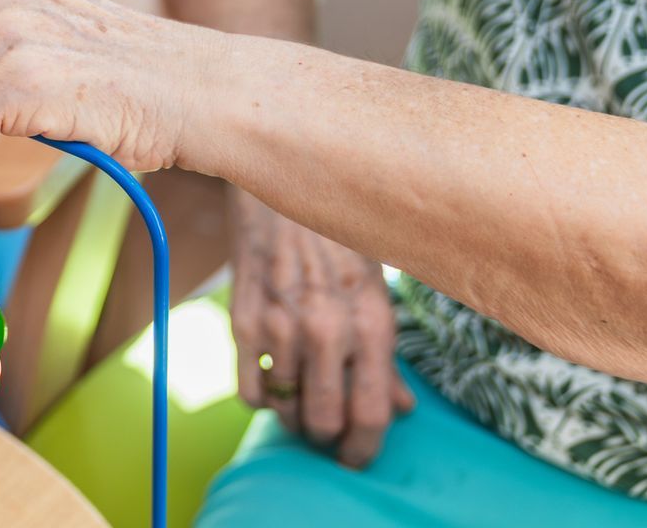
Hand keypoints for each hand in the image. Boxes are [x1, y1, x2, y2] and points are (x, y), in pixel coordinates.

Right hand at [230, 189, 412, 467]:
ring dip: (293, 415)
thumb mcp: (373, 291)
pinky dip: (261, 397)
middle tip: (326, 430)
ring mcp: (281, 326)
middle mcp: (327, 329)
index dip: (364, 450)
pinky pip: (250, 390)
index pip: (372, 414)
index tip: (356, 458)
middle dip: (327, 437)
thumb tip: (402, 407)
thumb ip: (386, 354)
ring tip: (298, 400)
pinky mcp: (243, 320)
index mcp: (371, 322)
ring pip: (286, 409)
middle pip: (325, 421)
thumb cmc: (336, 239)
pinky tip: (271, 379)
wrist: (279, 187)